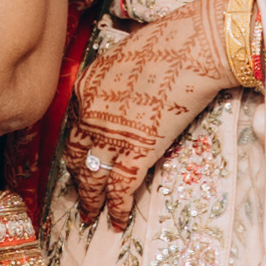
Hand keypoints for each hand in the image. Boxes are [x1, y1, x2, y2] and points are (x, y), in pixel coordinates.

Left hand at [65, 2, 234, 231]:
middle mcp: (90, 114)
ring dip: (92, 200)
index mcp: (85, 88)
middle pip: (76, 156)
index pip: (74, 127)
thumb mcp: (125, 54)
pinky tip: (117, 221)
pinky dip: (119, 207)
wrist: (192, 47)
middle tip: (80, 196)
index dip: (77, 148)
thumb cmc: (168, 44)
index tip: (79, 160)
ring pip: (94, 176)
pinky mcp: (139, 149)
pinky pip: (122, 186)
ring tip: (92, 216)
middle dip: (77, 180)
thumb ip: (116, 78)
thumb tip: (122, 86)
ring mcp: (112, 134)